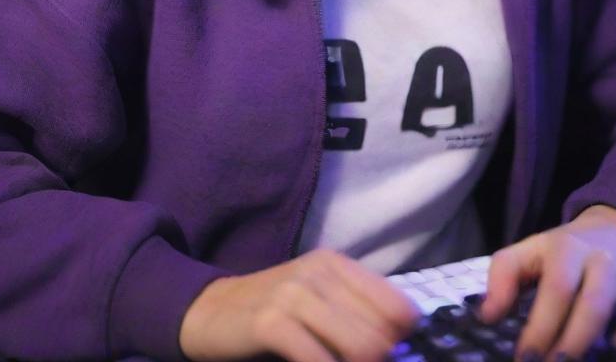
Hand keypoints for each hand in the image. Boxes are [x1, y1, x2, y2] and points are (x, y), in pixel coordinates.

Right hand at [178, 248, 419, 361]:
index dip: (403, 339)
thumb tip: (401, 340)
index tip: (394, 355)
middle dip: (379, 360)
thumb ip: (356, 311)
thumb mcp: (318, 298)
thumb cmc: (273, 309)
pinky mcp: (271, 322)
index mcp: (337, 264)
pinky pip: (317, 360)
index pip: (397, 305)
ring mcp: (294, 294)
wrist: (211, 310)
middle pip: (379, 332)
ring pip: (357, 346)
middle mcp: (319, 272)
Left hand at [478, 205, 615, 359]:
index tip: (523, 359)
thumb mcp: (530, 251)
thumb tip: (488, 316)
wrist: (615, 229)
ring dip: (587, 345)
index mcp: (564, 249)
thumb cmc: (562, 251)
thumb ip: (504, 276)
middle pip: (586, 304)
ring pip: (611, 313)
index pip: (554, 289)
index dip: (539, 328)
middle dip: (566, 344)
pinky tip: (611, 349)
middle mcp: (598, 260)